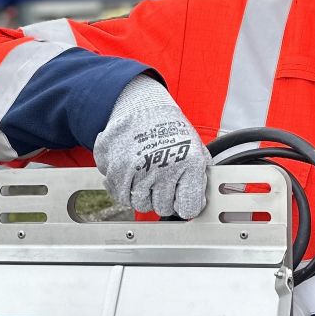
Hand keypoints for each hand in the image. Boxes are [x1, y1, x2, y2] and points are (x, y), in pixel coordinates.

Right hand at [92, 75, 209, 217]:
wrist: (142, 107)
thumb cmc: (170, 128)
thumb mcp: (195, 148)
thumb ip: (199, 177)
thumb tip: (198, 204)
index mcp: (188, 163)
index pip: (189, 208)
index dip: (186, 205)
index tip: (184, 200)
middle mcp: (162, 168)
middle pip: (163, 208)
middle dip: (165, 199)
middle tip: (163, 181)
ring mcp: (137, 169)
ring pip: (140, 204)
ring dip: (144, 194)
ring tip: (148, 175)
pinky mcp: (115, 168)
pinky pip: (120, 195)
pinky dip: (125, 189)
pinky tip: (132, 174)